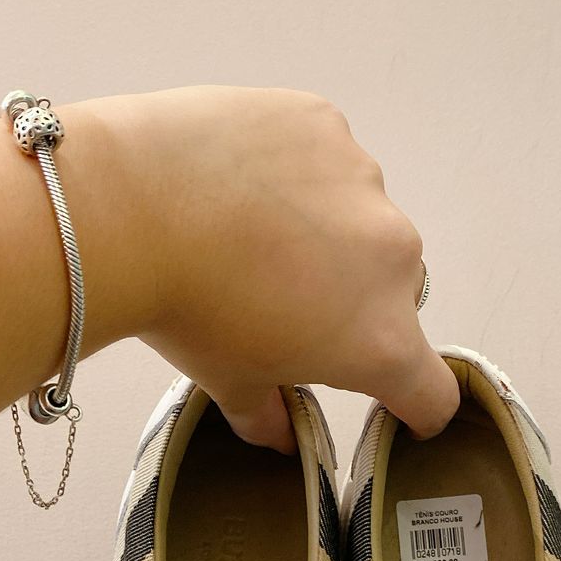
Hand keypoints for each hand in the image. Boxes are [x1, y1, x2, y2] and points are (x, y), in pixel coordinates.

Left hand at [81, 86, 458, 450]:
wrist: (126, 208)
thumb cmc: (182, 308)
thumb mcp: (227, 382)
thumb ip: (269, 418)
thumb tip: (283, 436)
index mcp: (379, 340)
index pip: (433, 392)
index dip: (414, 407)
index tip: (394, 403)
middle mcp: (392, 259)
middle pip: (393, 295)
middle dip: (352, 303)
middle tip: (280, 300)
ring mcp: (365, 182)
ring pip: (361, 219)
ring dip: (325, 232)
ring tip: (249, 231)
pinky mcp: (326, 125)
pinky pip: (325, 158)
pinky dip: (294, 172)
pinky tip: (238, 179)